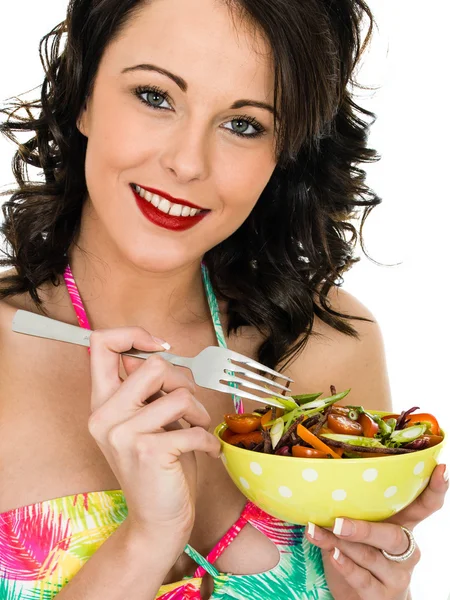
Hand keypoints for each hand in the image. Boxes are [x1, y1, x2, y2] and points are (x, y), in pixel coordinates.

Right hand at [87, 326, 220, 546]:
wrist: (157, 520)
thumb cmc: (158, 466)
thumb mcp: (145, 421)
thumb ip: (144, 388)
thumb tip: (157, 353)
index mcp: (101, 401)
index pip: (100, 344)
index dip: (133, 334)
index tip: (159, 347)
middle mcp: (104, 415)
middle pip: (153, 365)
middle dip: (184, 381)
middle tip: (189, 405)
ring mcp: (123, 434)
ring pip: (179, 394)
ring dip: (199, 411)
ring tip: (198, 428)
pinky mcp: (148, 452)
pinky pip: (193, 428)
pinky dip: (208, 439)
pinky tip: (206, 450)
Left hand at [306, 463, 448, 599]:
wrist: (359, 596)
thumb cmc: (358, 551)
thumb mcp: (361, 528)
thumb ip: (353, 509)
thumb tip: (328, 479)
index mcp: (403, 525)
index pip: (425, 506)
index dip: (434, 489)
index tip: (440, 468)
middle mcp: (406, 549)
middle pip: (393, 537)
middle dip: (365, 530)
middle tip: (339, 522)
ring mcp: (397, 575)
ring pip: (371, 557)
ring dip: (340, 544)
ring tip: (317, 532)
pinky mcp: (382, 595)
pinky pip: (363, 579)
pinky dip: (345, 566)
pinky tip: (332, 555)